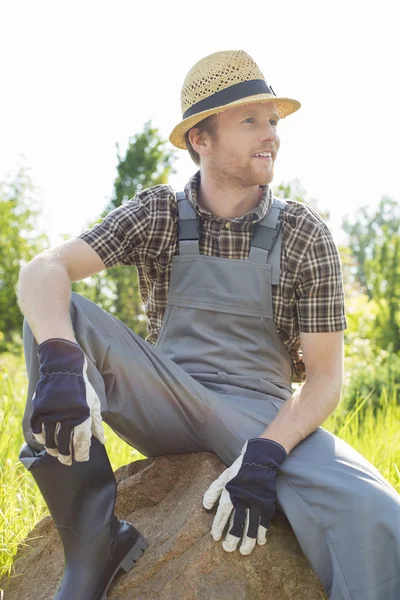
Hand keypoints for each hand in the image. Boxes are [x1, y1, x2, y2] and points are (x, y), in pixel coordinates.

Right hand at [30, 338, 104, 465]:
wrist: (63, 367)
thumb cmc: (82, 386)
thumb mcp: (93, 402)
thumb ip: (96, 422)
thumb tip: (101, 440)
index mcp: (82, 415)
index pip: (81, 442)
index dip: (81, 453)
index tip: (81, 459)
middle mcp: (66, 416)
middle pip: (65, 444)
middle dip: (66, 456)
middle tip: (67, 461)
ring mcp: (51, 413)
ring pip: (50, 440)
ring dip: (53, 450)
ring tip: (56, 453)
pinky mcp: (39, 409)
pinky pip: (38, 430)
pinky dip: (41, 438)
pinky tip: (45, 441)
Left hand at [203, 438, 286, 554]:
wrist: (259, 460)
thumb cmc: (239, 469)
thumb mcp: (222, 477)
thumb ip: (213, 492)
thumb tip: (206, 507)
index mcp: (231, 493)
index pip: (223, 515)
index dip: (218, 527)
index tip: (215, 538)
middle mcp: (243, 500)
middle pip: (237, 524)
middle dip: (232, 539)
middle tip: (228, 549)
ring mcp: (256, 503)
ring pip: (252, 527)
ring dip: (248, 541)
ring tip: (244, 551)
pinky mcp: (267, 504)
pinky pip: (265, 522)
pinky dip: (262, 533)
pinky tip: (259, 542)